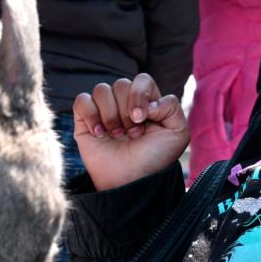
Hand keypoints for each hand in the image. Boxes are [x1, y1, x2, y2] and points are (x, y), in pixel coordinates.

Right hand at [72, 74, 188, 190]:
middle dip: (126, 112)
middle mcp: (125, 103)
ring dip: (111, 115)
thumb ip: (171, 106)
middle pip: (121, 84)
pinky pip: (82, 100)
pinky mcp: (84, 120)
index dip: (140, 95)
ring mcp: (104, 110)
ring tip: (117, 135)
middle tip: (132, 134)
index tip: (141, 119)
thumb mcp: (178, 133)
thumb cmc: (155, 158)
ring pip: (101, 90)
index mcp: (147, 102)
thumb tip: (147, 102)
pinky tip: (99, 134)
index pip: (142, 80)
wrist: (132, 181)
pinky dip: (91, 115)